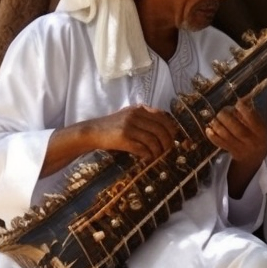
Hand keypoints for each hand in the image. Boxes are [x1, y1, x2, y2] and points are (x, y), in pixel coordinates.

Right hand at [42, 105, 179, 174]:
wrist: (92, 131)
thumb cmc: (113, 126)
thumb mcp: (130, 116)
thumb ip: (146, 119)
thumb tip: (166, 131)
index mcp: (140, 109)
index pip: (163, 117)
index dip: (171, 129)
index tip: (174, 139)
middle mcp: (136, 115)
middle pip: (161, 129)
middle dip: (168, 142)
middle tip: (168, 151)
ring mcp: (129, 126)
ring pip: (153, 140)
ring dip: (158, 151)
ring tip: (157, 157)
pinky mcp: (123, 138)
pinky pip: (142, 148)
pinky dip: (148, 155)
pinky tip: (148, 158)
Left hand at [205, 99, 266, 197]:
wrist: (255, 156)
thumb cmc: (257, 134)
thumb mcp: (260, 124)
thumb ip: (252, 113)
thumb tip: (241, 100)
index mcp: (260, 131)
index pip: (252, 120)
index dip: (244, 110)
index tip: (237, 103)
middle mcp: (251, 140)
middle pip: (238, 130)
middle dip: (227, 118)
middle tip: (221, 112)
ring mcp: (241, 148)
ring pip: (227, 137)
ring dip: (217, 126)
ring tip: (213, 119)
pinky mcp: (231, 152)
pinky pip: (220, 144)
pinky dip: (213, 136)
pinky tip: (208, 129)